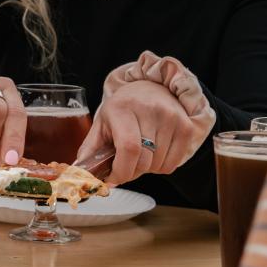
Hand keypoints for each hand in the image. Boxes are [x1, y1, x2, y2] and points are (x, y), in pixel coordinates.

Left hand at [77, 51, 215, 185]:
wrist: (150, 88)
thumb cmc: (123, 109)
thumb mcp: (102, 123)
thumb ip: (90, 149)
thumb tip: (80, 173)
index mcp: (123, 108)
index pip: (128, 149)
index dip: (121, 171)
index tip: (113, 178)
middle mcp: (150, 110)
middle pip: (144, 161)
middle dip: (130, 172)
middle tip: (124, 167)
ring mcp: (171, 118)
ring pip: (158, 165)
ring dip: (146, 169)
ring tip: (140, 154)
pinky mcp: (186, 127)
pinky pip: (173, 165)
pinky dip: (161, 167)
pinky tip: (154, 153)